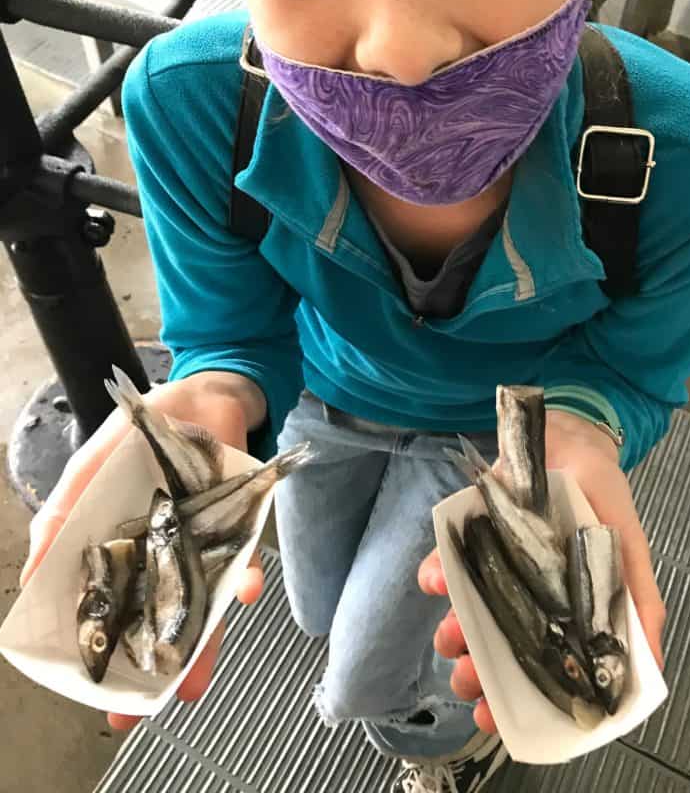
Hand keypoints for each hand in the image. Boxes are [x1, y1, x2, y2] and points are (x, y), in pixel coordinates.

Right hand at [19, 370, 265, 730]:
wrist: (203, 392)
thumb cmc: (139, 431)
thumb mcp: (87, 471)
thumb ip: (60, 520)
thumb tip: (33, 577)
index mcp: (121, 549)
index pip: (109, 610)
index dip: (104, 651)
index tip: (100, 695)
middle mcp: (161, 556)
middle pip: (157, 620)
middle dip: (155, 667)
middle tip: (150, 710)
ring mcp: (199, 547)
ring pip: (199, 606)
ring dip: (200, 645)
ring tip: (192, 684)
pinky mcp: (236, 530)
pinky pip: (240, 561)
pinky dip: (242, 579)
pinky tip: (242, 594)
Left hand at [419, 411, 665, 732]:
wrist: (569, 435)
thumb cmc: (603, 496)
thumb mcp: (630, 549)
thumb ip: (640, 604)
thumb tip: (650, 666)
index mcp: (567, 611)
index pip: (542, 668)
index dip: (521, 699)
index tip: (498, 719)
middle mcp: (527, 596)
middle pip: (498, 647)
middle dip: (478, 671)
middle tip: (466, 682)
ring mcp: (496, 568)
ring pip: (467, 612)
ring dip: (453, 630)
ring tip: (449, 637)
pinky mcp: (471, 537)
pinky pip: (447, 561)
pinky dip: (436, 573)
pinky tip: (433, 581)